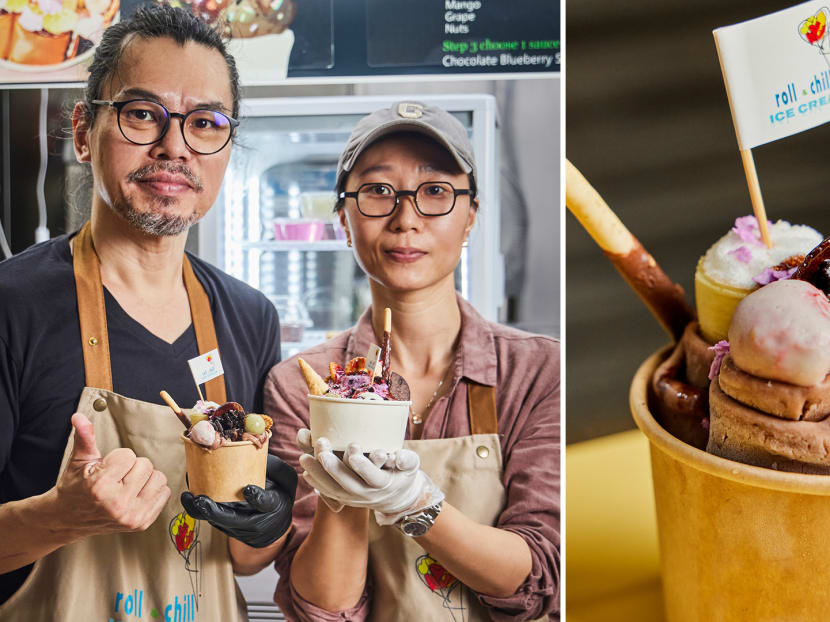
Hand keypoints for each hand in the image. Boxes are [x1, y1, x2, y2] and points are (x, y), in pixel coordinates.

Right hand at [55, 413, 171, 537]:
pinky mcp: (141, 523)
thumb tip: (79, 417)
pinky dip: (153, 490)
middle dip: (132, 467)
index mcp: (100, 487)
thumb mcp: (79, 461)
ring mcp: (131, 516)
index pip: (129, 455)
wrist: (69, 519)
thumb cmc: (76, 488)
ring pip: (159, 478)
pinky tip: (135, 494)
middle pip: (146, 465)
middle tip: (116, 479)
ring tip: (126, 486)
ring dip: (145, 478)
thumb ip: (84, 438)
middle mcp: (117, 505)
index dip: (117, 458)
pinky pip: (165, 493)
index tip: (106, 469)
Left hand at [181, 453, 297, 547]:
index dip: (257, 498)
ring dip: (200, 511)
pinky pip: (209, 519)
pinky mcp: (224, 527)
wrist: (272, 526)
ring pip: (216, 522)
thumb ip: (275, 467)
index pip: (265, 504)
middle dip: (214, 511)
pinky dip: (197, 508)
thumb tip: (255, 448)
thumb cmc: (279, 496)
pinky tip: (188, 494)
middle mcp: (253, 520)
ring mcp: (236, 526)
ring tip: (187, 496)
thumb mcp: (286, 481)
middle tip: (201, 499)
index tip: (248, 490)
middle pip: (231, 520)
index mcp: (272, 506)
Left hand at [300, 437, 444, 525]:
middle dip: (333, 466)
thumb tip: (398, 456)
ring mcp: (354, 499)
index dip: (362, 464)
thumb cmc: (403, 475)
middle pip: (347, 483)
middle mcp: (367, 495)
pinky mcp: (345, 499)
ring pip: (333, 489)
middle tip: (322, 448)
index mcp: (384, 484)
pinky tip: (305, 470)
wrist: (397, 498)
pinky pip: (328, 493)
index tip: (352, 448)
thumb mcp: (412, 467)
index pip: (372, 476)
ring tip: (304, 458)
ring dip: (318, 474)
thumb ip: (408, 460)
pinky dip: (316, 482)